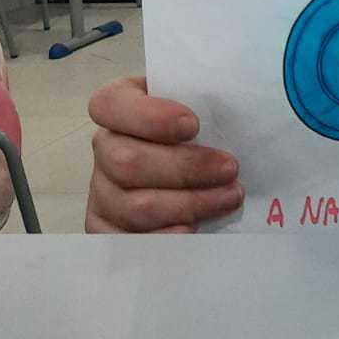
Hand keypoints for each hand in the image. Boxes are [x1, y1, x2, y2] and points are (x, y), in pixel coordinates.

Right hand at [86, 76, 244, 231]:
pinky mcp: (107, 228)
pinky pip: (129, 241)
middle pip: (128, 162)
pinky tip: (195, 228)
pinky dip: (165, 237)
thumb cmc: (197, 126)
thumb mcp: (197, 100)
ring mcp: (101, 191)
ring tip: (229, 196)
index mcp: (117, 106)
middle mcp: (104, 148)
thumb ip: (204, 98)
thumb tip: (237, 109)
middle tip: (230, 168)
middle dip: (186, 168)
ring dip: (189, 204)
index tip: (193, 124)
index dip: (149, 117)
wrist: (190, 162)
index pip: (110, 105)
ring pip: (135, 206)